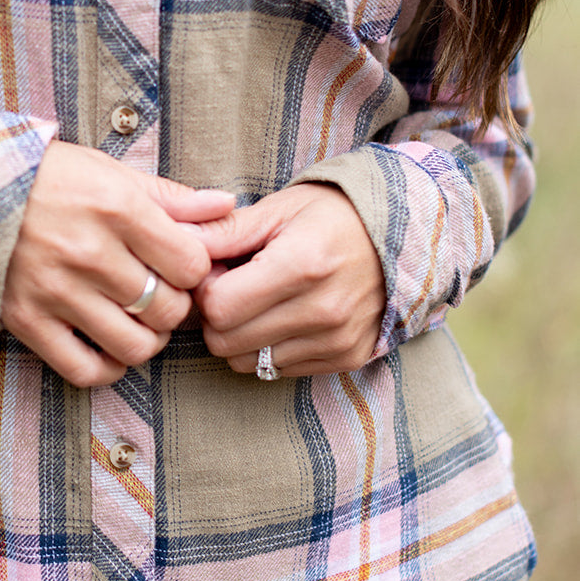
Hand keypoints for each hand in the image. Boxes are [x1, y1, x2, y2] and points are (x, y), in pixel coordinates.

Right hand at [1, 142, 234, 387]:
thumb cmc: (48, 179)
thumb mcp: (111, 173)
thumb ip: (172, 197)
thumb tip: (227, 206)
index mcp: (117, 208)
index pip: (191, 265)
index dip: (194, 270)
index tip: (179, 265)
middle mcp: (89, 252)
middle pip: (168, 309)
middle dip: (174, 306)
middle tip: (160, 294)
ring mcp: (56, 291)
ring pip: (135, 346)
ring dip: (147, 340)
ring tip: (138, 321)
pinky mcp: (26, 320)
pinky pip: (85, 370)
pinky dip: (107, 368)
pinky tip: (108, 346)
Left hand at [192, 184, 385, 376]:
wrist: (403, 236)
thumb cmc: (332, 215)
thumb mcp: (278, 210)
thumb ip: (224, 231)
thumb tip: (176, 239)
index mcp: (301, 265)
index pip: (218, 307)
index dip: (205, 289)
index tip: (219, 271)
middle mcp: (322, 310)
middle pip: (225, 342)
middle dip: (217, 316)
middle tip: (234, 288)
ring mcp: (337, 340)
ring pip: (248, 364)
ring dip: (241, 336)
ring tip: (260, 302)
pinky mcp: (347, 358)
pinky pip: (280, 371)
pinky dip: (270, 348)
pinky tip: (285, 316)